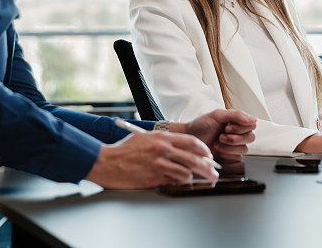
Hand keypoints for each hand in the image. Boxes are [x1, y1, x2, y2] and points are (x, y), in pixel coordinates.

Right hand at [84, 132, 218, 188]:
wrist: (107, 162)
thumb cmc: (124, 151)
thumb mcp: (145, 139)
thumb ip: (163, 142)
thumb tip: (180, 149)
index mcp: (162, 137)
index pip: (192, 141)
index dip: (204, 150)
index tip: (209, 156)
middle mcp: (164, 149)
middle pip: (195, 158)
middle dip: (208, 167)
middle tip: (214, 173)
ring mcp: (160, 163)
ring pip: (188, 172)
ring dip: (196, 177)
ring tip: (201, 180)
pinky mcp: (155, 177)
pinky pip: (175, 181)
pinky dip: (182, 183)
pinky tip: (184, 183)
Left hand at [181, 109, 256, 160]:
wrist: (189, 139)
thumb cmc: (200, 126)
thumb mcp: (217, 115)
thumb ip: (236, 115)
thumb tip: (254, 119)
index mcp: (236, 121)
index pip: (252, 125)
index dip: (241, 127)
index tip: (227, 126)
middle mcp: (237, 133)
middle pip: (251, 137)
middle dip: (235, 137)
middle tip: (221, 135)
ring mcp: (234, 146)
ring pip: (245, 148)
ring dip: (230, 146)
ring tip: (217, 142)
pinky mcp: (230, 157)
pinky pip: (238, 158)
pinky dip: (227, 154)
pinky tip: (218, 150)